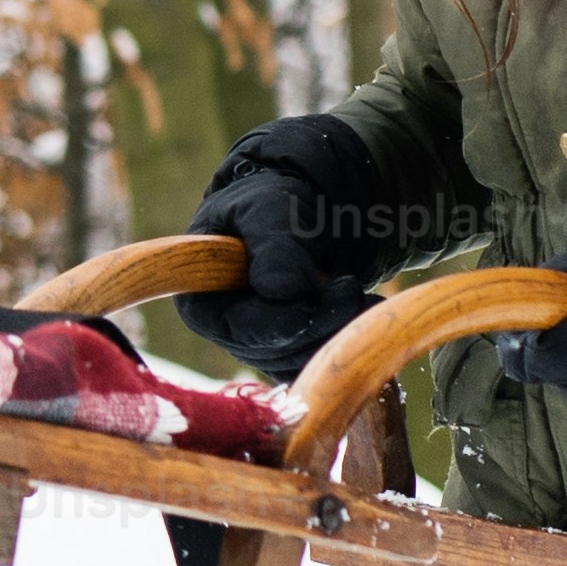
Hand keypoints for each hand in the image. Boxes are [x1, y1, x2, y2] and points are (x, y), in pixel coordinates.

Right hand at [179, 111, 392, 378]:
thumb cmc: (269, 204)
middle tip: (351, 288)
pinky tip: (365, 310)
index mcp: (201, 302)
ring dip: (337, 333)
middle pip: (273, 350)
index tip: (315, 295)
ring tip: (364, 295)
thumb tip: (278, 289)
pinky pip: (318, 361)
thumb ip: (272, 245)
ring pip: (301, 361)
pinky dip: (346, 340)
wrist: (297, 212)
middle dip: (317, 324)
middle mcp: (226, 332)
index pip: (236, 329)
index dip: (277, 322)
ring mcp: (258, 346)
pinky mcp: (289, 351)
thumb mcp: (267, 210)